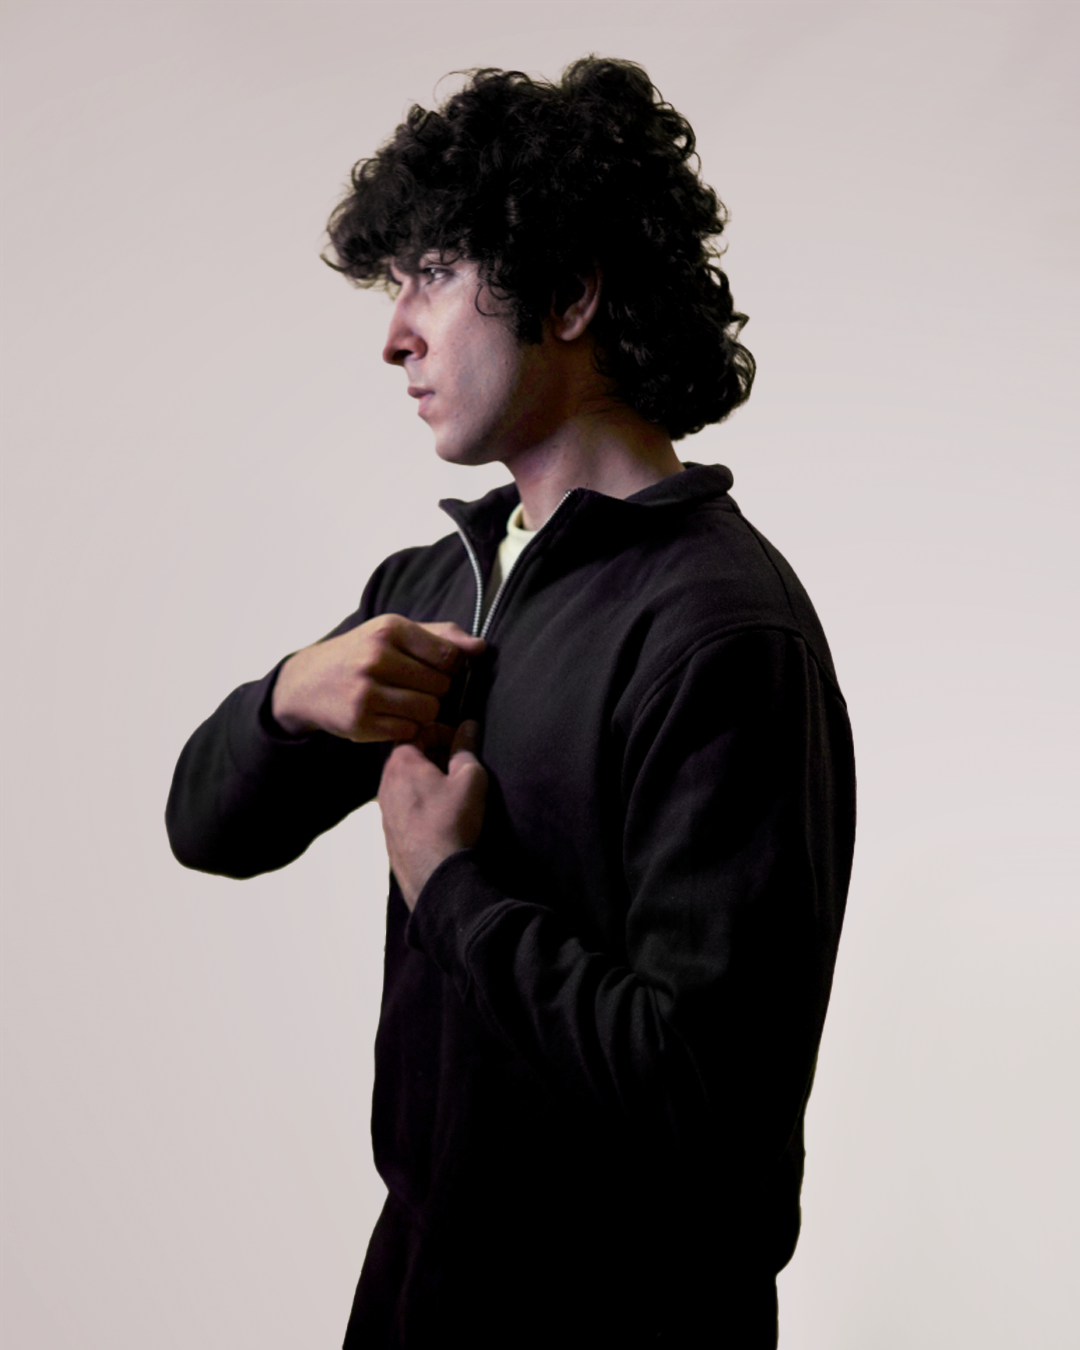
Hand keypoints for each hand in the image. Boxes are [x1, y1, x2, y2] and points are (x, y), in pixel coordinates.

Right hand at [271, 615, 484, 741]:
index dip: (452, 667)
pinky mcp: (360, 722)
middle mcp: (375, 658)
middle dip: (437, 689)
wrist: (308, 681)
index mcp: (389, 629)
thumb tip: (481, 647)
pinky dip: (407, 726)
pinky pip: (409, 731)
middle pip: (442, 685)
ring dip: (425, 711)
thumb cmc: (362, 653)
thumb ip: (441, 637)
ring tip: (407, 701)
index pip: (449, 655)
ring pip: (429, 711)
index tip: (438, 669)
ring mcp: (365, 692)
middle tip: (417, 686)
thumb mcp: (395, 633)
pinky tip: (392, 715)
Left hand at [378, 721, 487, 909]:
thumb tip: (468, 726)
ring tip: (454, 793)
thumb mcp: (470, 778)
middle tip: (461, 767)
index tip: (463, 743)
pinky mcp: (389, 833)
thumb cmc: (452, 822)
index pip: (418, 730)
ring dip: (428, 780)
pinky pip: (405, 806)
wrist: (436, 876)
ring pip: (406, 782)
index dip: (444, 730)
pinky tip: (442, 817)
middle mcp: (385, 783)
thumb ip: (466, 747)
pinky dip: (422, 802)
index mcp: (401, 763)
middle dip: (436, 755)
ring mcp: (384, 811)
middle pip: (410, 756)